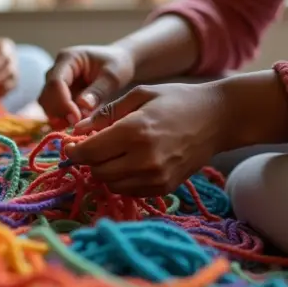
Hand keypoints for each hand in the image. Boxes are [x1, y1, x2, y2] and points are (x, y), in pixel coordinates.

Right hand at [39, 45, 134, 126]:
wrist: (119, 63)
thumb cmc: (118, 65)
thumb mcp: (113, 76)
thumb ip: (98, 91)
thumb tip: (82, 106)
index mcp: (68, 58)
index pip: (56, 82)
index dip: (62, 102)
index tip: (76, 118)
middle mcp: (57, 69)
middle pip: (47, 94)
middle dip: (59, 112)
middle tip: (77, 125)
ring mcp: (56, 82)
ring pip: (47, 104)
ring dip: (59, 117)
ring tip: (79, 124)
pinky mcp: (59, 94)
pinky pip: (54, 109)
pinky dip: (62, 118)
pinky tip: (76, 124)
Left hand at [64, 83, 226, 197]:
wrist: (217, 118)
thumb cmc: (176, 100)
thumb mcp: (138, 95)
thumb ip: (105, 113)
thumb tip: (77, 129)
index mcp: (134, 131)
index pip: (90, 152)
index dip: (74, 151)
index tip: (69, 146)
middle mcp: (144, 159)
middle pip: (97, 171)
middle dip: (88, 160)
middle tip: (91, 147)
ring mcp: (156, 176)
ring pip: (111, 184)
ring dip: (104, 171)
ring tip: (111, 153)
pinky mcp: (165, 187)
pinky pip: (129, 190)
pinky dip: (121, 180)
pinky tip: (128, 163)